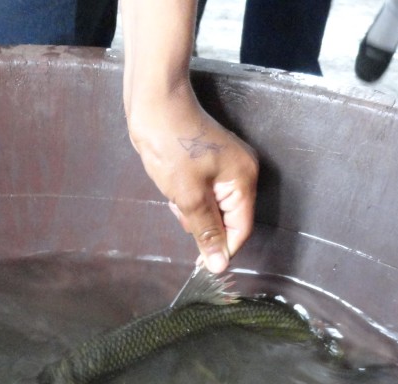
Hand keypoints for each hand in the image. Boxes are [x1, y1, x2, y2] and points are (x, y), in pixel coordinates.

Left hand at [127, 88, 257, 273]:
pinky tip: (175, 189)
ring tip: (175, 197)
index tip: (199, 264)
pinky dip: (191, 198)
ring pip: (214, 207)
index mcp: (244, 180)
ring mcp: (226, 166)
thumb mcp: (188, 196)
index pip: (241, 229)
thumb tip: (219, 266)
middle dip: (204, 225)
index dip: (222, 248)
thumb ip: (206, 232)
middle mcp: (242, 173)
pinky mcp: (210, 162)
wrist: (154, 103)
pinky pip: (206, 193)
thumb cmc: (172, 146)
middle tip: (180, 211)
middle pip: (229, 219)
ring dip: (194, 211)